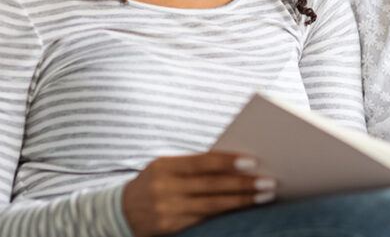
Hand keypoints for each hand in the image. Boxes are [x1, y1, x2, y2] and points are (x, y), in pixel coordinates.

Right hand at [121, 152, 275, 235]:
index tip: (253, 161)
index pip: (201, 161)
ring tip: (264, 196)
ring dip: (241, 201)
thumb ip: (194, 167)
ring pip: (212, 206)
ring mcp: (167, 209)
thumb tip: (237, 164)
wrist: (120, 213)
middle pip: (210, 185)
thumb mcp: (166, 169)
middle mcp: (164, 187)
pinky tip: (244, 210)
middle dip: (243, 184)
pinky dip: (226, 214)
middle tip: (269, 182)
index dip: (227, 161)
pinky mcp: (170, 227)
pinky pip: (204, 220)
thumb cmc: (155, 184)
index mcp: (165, 165)